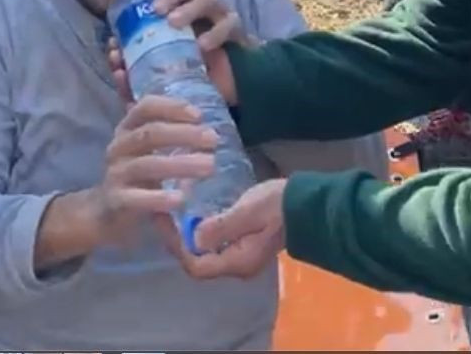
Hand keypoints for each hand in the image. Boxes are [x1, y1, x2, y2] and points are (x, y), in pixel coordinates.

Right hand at [94, 95, 217, 242]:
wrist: (107, 211)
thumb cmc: (138, 174)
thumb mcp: (150, 150)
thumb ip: (172, 135)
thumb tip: (210, 126)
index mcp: (128, 128)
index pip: (146, 107)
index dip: (172, 107)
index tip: (199, 115)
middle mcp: (119, 146)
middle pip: (150, 134)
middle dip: (184, 134)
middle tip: (213, 140)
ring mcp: (116, 173)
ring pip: (147, 165)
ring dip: (180, 164)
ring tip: (210, 166)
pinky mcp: (116, 201)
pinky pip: (137, 198)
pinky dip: (159, 198)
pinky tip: (181, 199)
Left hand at [107, 0, 242, 106]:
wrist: (223, 76)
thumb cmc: (186, 56)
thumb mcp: (161, 49)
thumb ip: (139, 47)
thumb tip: (112, 48)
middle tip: (156, 9)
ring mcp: (220, 12)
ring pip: (207, 0)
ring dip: (189, 9)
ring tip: (174, 23)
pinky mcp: (235, 30)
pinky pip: (227, 26)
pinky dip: (214, 34)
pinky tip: (201, 46)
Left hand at [158, 179, 286, 279]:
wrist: (307, 205)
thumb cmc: (277, 206)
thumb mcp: (247, 212)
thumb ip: (221, 226)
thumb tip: (195, 239)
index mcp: (237, 262)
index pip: (196, 265)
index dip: (176, 245)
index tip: (163, 218)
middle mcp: (237, 265)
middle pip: (199, 261)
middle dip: (179, 239)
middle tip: (165, 212)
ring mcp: (242, 256)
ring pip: (207, 252)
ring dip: (190, 234)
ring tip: (176, 209)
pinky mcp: (246, 244)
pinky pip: (217, 243)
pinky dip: (203, 230)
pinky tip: (197, 211)